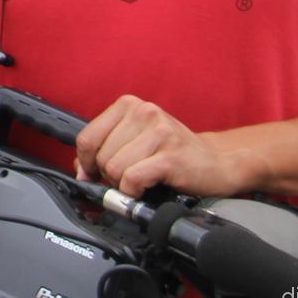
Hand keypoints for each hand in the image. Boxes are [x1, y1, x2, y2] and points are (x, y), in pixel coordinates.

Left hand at [74, 95, 254, 198]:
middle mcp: (144, 112)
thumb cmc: (173, 153)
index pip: (87, 136)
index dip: (85, 161)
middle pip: (101, 155)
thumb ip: (106, 148)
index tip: (92, 173)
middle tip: (127, 179)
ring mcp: (159, 132)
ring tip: (140, 182)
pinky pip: (132, 179)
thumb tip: (80, 168)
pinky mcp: (170, 156)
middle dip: (109, 175)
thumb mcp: (136, 141)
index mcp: (129, 105)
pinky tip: (145, 189)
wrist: (217, 164)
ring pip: (115, 168)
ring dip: (123, 184)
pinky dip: (133, 191)